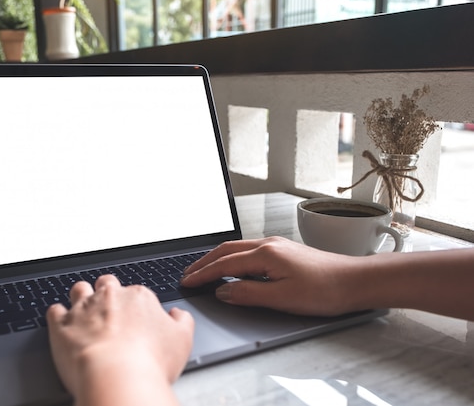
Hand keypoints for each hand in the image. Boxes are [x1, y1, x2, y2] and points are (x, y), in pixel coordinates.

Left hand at [46, 275, 193, 405]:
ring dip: (81, 297)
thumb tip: (178, 315)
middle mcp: (110, 296)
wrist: (117, 376)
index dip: (135, 306)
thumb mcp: (182, 341)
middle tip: (110, 311)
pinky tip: (62, 323)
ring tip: (84, 311)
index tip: (135, 320)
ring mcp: (84, 308)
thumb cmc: (149, 361)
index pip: (136, 293)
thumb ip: (182, 322)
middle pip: (107, 284)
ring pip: (80, 289)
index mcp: (139, 297)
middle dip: (107, 293)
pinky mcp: (61, 323)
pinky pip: (54, 311)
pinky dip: (58, 315)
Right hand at [181, 236, 357, 315]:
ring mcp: (277, 245)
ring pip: (237, 248)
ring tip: (203, 269)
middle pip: (226, 250)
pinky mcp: (284, 250)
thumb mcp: (282, 298)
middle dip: (204, 262)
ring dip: (217, 258)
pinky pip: (249, 251)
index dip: (203, 274)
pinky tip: (232, 267)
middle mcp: (268, 244)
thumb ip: (248, 294)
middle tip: (187, 274)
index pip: (224, 264)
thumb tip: (223, 291)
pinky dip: (232, 258)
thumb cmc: (324, 290)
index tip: (187, 281)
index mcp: (266, 254)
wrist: (354, 281)